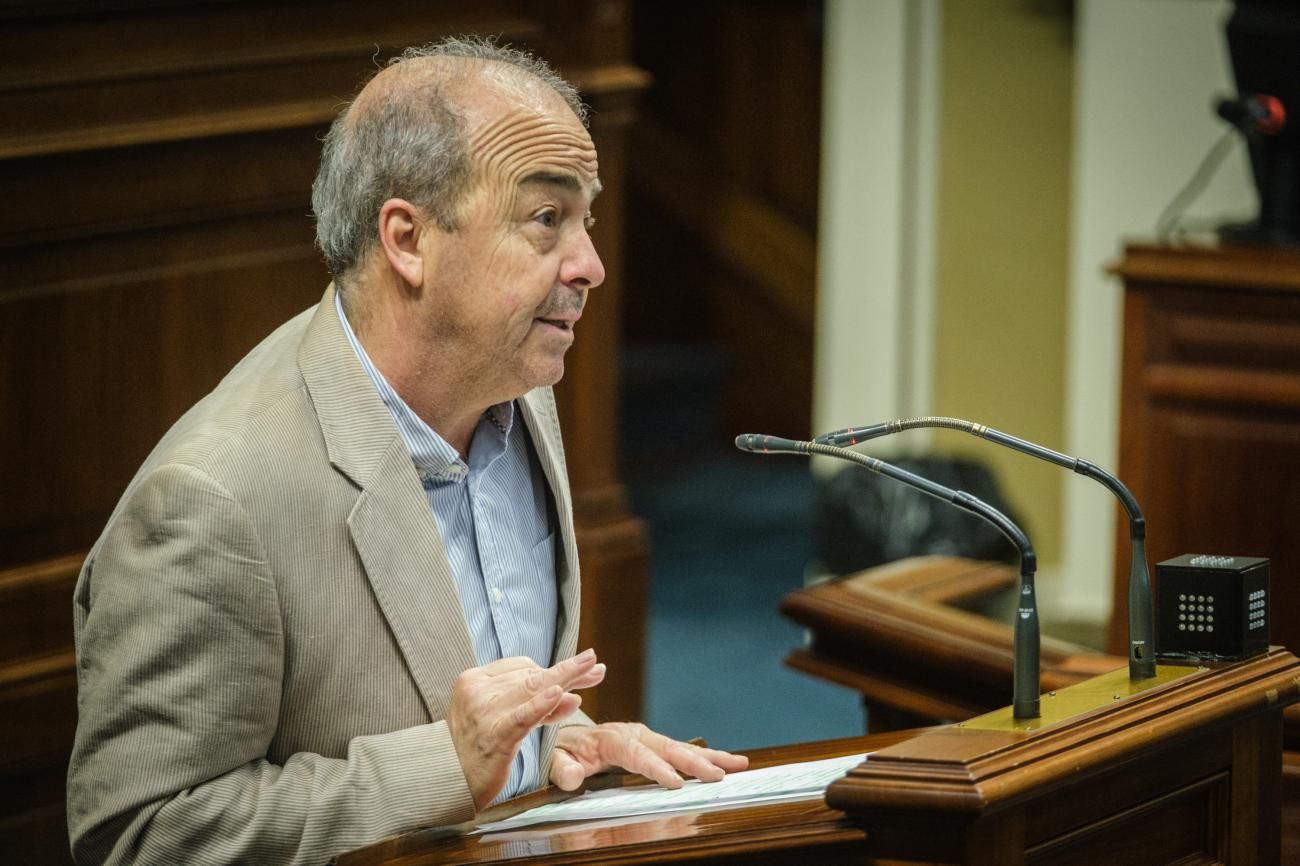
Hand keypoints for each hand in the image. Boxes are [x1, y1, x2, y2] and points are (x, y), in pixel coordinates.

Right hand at [448, 649, 605, 810]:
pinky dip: (541, 705)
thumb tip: (573, 694)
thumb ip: (536, 705)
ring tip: (591, 672)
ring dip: (565, 680)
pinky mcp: (492, 736)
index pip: (521, 666)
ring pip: (531, 689)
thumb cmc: (478, 748)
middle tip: (595, 666)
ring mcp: (483, 712)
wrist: (446, 781)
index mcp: (474, 680)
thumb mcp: (504, 718)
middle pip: (530, 675)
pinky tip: (558, 694)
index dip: (553, 669)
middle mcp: (477, 690)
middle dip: (567, 672)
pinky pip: (521, 716)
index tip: (583, 669)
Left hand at [549, 722, 748, 791]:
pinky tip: (729, 763)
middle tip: (716, 776)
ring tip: (738, 764)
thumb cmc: (559, 749)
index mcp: (611, 738)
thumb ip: (562, 767)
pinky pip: (683, 751)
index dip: (655, 767)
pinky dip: (707, 757)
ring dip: (710, 757)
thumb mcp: (553, 758)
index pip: (635, 753)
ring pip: (682, 747)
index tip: (674, 781)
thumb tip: (573, 776)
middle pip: (667, 748)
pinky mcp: (654, 746)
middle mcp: (634, 734)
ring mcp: (647, 739)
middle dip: (693, 762)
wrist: (564, 735)